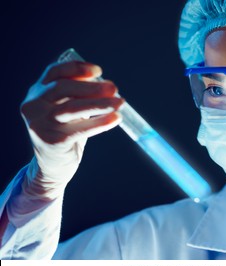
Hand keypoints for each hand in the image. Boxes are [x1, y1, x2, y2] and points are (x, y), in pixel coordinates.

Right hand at [20, 61, 123, 198]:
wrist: (53, 167)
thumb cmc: (65, 133)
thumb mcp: (68, 110)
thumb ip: (79, 96)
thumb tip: (107, 86)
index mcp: (36, 93)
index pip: (54, 72)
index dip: (77, 68)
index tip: (98, 71)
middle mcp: (33, 106)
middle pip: (63, 88)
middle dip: (92, 87)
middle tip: (114, 88)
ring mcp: (40, 124)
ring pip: (72, 108)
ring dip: (100, 104)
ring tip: (120, 102)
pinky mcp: (52, 141)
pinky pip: (80, 129)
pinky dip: (100, 123)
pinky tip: (115, 119)